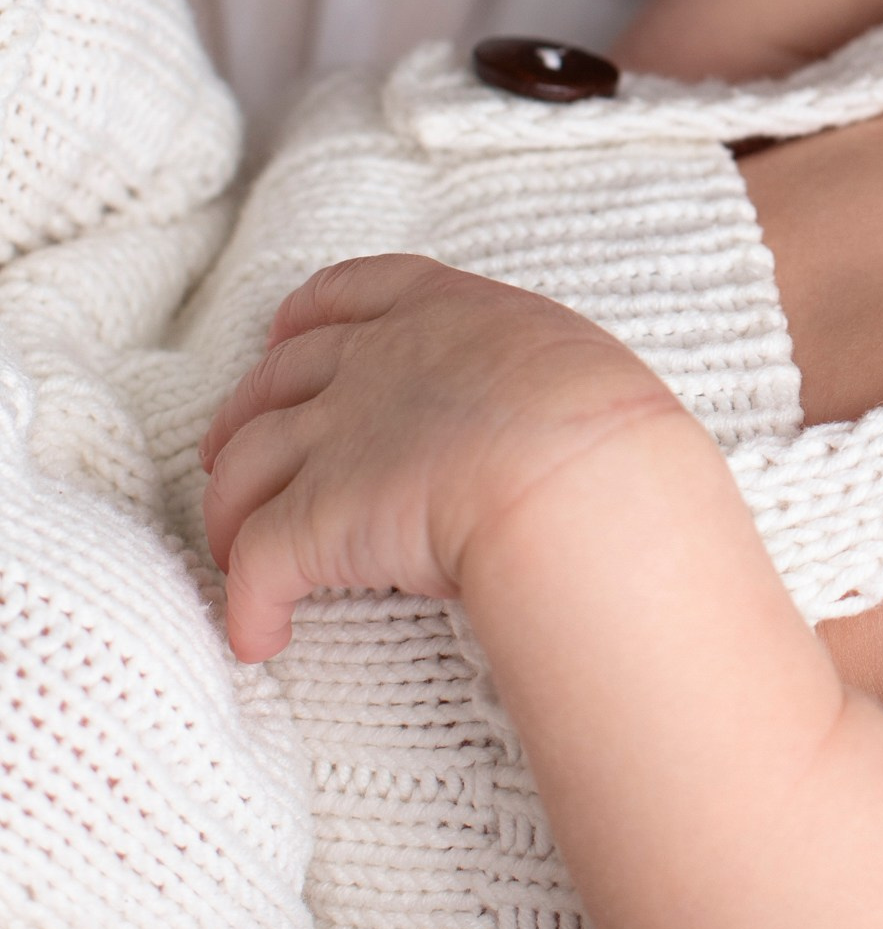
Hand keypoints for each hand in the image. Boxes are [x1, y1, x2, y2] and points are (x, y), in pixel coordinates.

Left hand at [200, 258, 682, 661]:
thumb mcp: (571, 364)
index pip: (350, 291)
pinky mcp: (315, 522)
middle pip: (275, 378)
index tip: (284, 335)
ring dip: (229, 511)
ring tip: (233, 551)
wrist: (574, 480)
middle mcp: (373, 362)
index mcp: (441, 311)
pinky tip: (260, 637)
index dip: (304, 317)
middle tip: (231, 453)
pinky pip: (256, 565)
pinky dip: (247, 604)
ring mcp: (335, 437)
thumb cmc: (607, 428)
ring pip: (245, 468)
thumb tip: (537, 418)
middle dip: (243, 415)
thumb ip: (525, 375)